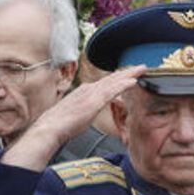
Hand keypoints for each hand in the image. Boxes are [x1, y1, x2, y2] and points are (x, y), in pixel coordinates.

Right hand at [2, 66, 145, 171]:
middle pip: (112, 78)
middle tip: (141, 66)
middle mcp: (88, 89)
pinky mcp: (94, 101)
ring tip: (142, 69)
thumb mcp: (76, 114)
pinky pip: (113, 90)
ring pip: (115, 80)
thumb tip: (86, 112)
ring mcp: (92, 94)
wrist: (51, 127)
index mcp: (84, 91)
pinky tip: (134, 81)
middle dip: (127, 71)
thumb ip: (84, 110)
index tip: (128, 75)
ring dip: (130, 73)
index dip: (118, 78)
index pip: (105, 83)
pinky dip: (124, 84)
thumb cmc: (61, 125)